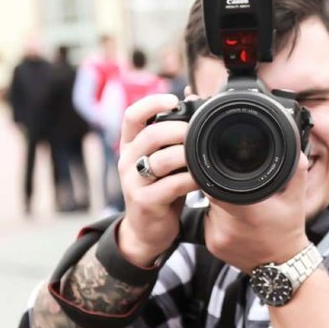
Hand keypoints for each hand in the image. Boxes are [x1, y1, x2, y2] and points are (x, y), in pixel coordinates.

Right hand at [117, 94, 199, 266]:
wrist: (147, 230)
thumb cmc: (159, 188)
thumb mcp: (162, 159)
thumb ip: (172, 134)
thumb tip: (192, 96)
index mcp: (130, 145)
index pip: (131, 116)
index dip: (151, 103)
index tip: (173, 100)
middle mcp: (127, 161)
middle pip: (149, 134)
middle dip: (177, 130)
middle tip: (197, 133)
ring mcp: (133, 182)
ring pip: (160, 160)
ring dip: (185, 155)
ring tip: (201, 155)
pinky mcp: (145, 202)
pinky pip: (171, 185)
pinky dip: (190, 179)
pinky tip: (202, 179)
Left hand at [204, 154, 310, 273]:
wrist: (282, 267)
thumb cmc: (288, 231)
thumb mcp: (296, 199)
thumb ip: (295, 170)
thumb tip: (295, 148)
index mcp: (248, 211)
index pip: (217, 185)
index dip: (217, 174)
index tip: (225, 169)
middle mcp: (228, 226)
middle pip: (214, 194)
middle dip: (225, 189)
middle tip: (242, 193)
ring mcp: (218, 238)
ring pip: (210, 208)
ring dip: (221, 204)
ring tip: (242, 210)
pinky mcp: (213, 246)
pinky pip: (209, 223)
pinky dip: (219, 219)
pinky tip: (236, 224)